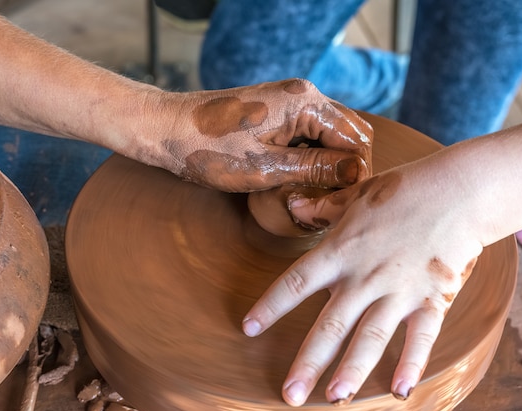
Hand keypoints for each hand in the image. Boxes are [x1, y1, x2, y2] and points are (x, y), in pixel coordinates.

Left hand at [130, 79, 371, 191]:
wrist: (164, 129)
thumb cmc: (206, 149)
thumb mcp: (265, 168)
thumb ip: (314, 168)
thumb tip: (354, 172)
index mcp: (304, 102)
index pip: (355, 137)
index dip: (357, 173)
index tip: (347, 203)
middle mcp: (302, 95)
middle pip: (349, 133)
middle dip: (348, 168)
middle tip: (335, 201)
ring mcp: (289, 101)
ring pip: (330, 134)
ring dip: (331, 163)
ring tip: (320, 195)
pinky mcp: (277, 111)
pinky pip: (310, 133)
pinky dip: (313, 156)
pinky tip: (303, 180)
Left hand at [241, 157, 483, 405]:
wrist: (459, 190)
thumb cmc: (404, 189)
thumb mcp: (357, 194)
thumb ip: (323, 207)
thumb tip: (295, 206)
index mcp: (341, 250)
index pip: (296, 282)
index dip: (271, 305)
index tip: (249, 328)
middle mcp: (364, 276)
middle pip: (330, 325)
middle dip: (308, 362)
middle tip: (290, 395)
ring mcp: (398, 290)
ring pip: (370, 337)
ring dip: (351, 370)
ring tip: (334, 398)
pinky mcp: (431, 298)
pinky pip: (420, 337)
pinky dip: (411, 363)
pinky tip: (401, 390)